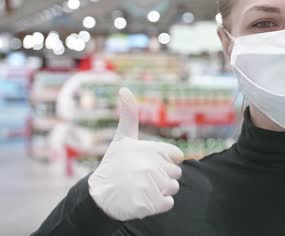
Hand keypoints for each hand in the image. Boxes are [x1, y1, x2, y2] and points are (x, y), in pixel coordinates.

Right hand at [88, 88, 183, 220]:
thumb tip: (124, 89)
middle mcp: (150, 166)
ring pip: (172, 188)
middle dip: (162, 177)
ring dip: (160, 191)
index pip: (176, 156)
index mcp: (149, 149)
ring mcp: (150, 186)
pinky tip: (143, 200)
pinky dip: (159, 204)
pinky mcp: (149, 205)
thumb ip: (129, 115)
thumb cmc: (114, 166)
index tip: (148, 164)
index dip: (165, 161)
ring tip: (141, 189)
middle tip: (141, 178)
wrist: (98, 197)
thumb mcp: (122, 139)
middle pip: (175, 173)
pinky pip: (169, 203)